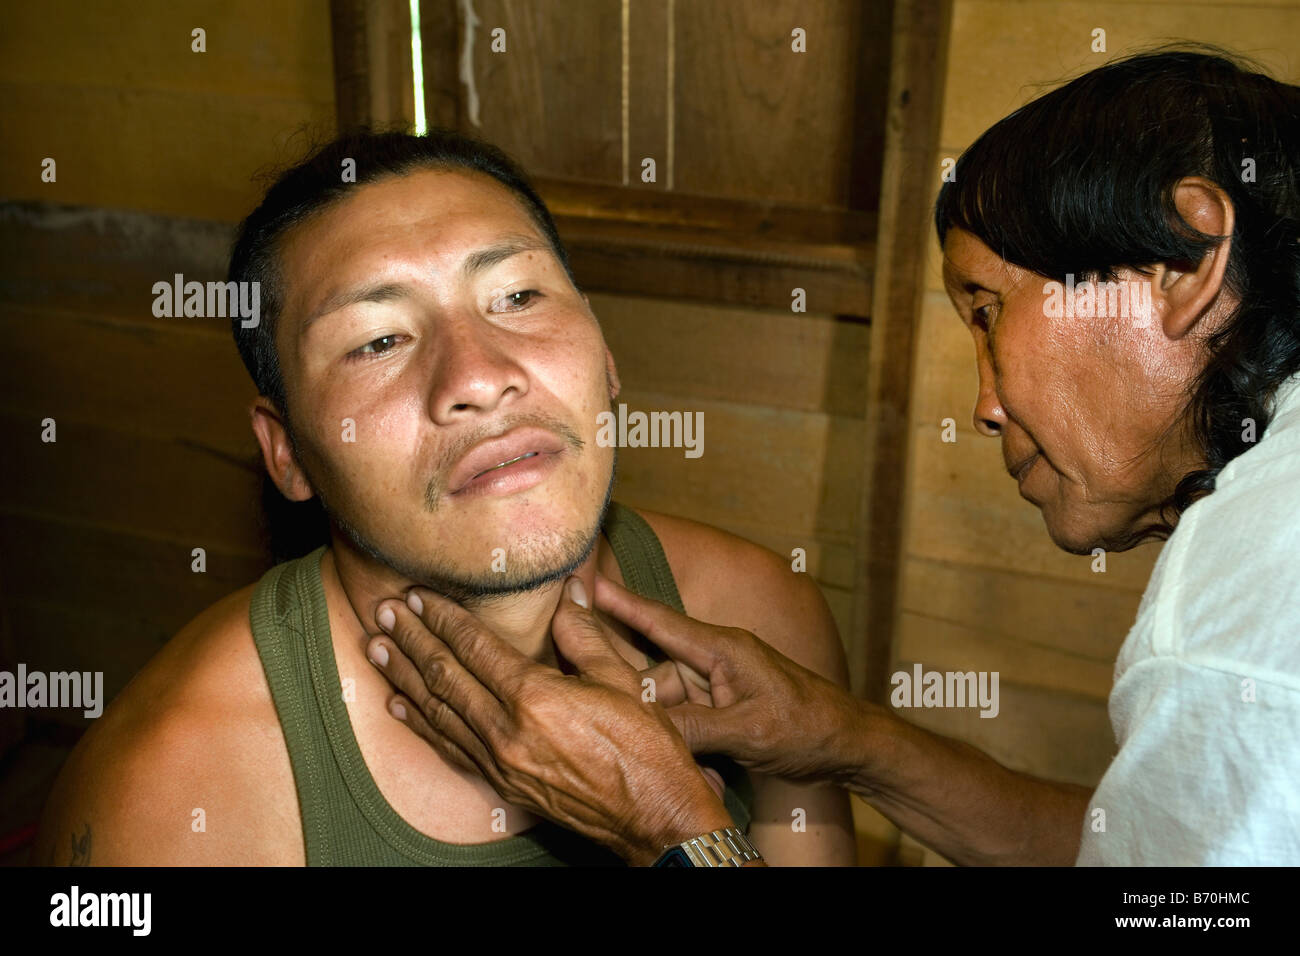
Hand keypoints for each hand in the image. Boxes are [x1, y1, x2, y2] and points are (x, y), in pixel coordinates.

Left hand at [370, 577, 734, 865]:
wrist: (653, 815)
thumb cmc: (645, 747)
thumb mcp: (622, 679)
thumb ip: (584, 634)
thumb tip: (570, 593)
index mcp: (536, 697)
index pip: (475, 647)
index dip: (444, 618)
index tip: (420, 596)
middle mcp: (508, 731)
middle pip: (445, 676)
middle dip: (411, 639)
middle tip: (385, 611)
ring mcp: (500, 762)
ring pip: (437, 712)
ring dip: (403, 676)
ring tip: (378, 648)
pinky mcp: (501, 785)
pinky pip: (449, 748)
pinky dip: (420, 724)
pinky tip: (399, 705)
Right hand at [595, 573, 864, 783]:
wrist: (848, 744)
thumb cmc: (808, 727)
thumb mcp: (748, 732)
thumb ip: (694, 730)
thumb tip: (641, 730)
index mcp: (721, 649)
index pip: (659, 621)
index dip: (619, 603)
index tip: (585, 581)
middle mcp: (715, 660)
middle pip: (656, 675)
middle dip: (641, 701)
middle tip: (619, 724)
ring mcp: (719, 685)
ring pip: (669, 703)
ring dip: (669, 732)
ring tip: (691, 760)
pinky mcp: (723, 707)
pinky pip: (687, 720)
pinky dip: (684, 741)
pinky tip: (697, 767)